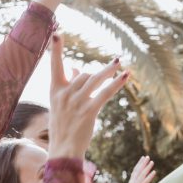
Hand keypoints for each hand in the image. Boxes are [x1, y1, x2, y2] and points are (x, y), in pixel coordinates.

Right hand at [47, 35, 128, 158]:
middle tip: (111, 69)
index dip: (57, 50)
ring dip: (109, 70)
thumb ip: (68, 84)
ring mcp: (76, 103)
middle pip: (83, 75)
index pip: (55, 66)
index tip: (57, 33)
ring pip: (95, 80)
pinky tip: (126, 76)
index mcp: (55, 91)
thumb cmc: (63, 127)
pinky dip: (116, 83)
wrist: (63, 150)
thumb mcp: (60, 105)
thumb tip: (75, 67)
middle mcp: (64, 95)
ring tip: (119, 62)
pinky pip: (105, 93)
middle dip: (97, 74)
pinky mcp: (89, 111)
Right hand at [123, 155, 154, 182]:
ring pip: (142, 174)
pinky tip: (154, 172)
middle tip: (147, 156)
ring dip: (147, 167)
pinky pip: (145, 182)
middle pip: (138, 171)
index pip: (135, 171)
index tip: (142, 158)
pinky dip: (150, 176)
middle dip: (142, 163)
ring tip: (152, 162)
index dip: (139, 164)